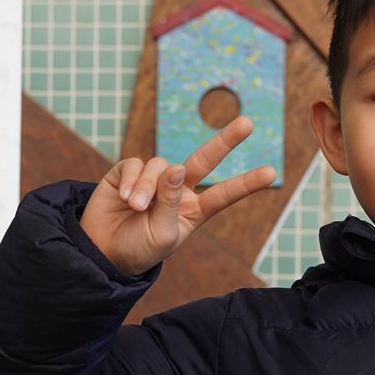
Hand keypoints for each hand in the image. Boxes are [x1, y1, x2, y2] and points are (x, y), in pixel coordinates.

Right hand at [79, 116, 276, 275]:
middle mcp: (177, 190)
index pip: (223, 194)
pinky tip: (126, 199)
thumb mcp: (163, 234)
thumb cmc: (139, 248)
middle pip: (204, 160)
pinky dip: (133, 180)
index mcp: (193, 210)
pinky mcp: (129, 172)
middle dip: (225, 141)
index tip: (271, 172)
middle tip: (248, 124)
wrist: (103, 251)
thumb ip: (171, 202)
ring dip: (150, 187)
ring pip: (162, 165)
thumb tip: (177, 167)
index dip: (246, 183)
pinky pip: (137, 164)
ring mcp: (154, 178)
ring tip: (137, 208)